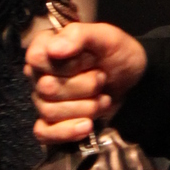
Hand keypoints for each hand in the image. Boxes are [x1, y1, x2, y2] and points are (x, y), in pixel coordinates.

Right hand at [25, 21, 146, 142]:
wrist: (132, 80)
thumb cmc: (115, 53)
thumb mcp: (104, 37)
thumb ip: (78, 36)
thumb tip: (53, 50)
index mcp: (44, 47)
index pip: (37, 58)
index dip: (66, 64)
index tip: (91, 61)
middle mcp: (39, 73)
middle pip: (47, 89)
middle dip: (83, 87)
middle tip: (102, 78)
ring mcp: (43, 99)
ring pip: (49, 111)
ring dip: (84, 108)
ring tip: (104, 99)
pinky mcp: (52, 122)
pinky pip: (43, 133)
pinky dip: (66, 131)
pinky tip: (88, 126)